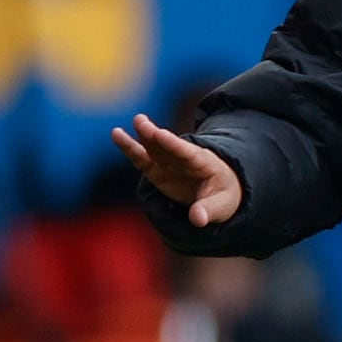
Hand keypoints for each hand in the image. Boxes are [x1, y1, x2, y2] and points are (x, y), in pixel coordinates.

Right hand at [112, 112, 241, 227]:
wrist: (218, 193)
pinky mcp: (157, 170)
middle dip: (155, 136)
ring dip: (142, 136)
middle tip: (141, 122)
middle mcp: (184, 159)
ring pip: (153, 148)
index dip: (174, 144)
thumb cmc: (222, 195)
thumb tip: (198, 219)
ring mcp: (170, 163)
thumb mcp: (223, 205)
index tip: (160, 134)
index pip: (188, 153)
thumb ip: (209, 210)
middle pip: (168, 146)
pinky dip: (131, 149)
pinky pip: (142, 159)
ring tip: (128, 125)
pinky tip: (118, 135)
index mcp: (204, 163)